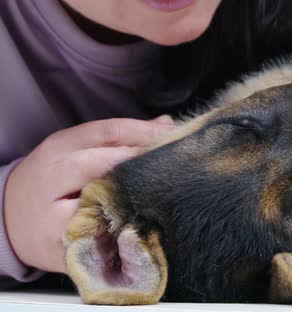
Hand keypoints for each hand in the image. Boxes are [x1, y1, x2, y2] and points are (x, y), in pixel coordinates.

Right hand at [4, 116, 175, 272]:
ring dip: (127, 199)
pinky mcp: (58, 247)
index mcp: (59, 147)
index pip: (106, 132)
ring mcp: (51, 215)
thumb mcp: (79, 150)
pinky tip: (138, 227)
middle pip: (97, 163)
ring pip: (92, 202)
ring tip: (156, 196)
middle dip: (136, 164)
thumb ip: (122, 138)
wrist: (9, 219)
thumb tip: (166, 125)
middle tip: (168, 167)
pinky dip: (116, 233)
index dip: (143, 133)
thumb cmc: (55, 182)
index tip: (173, 136)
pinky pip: (93, 239)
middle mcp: (51, 177)